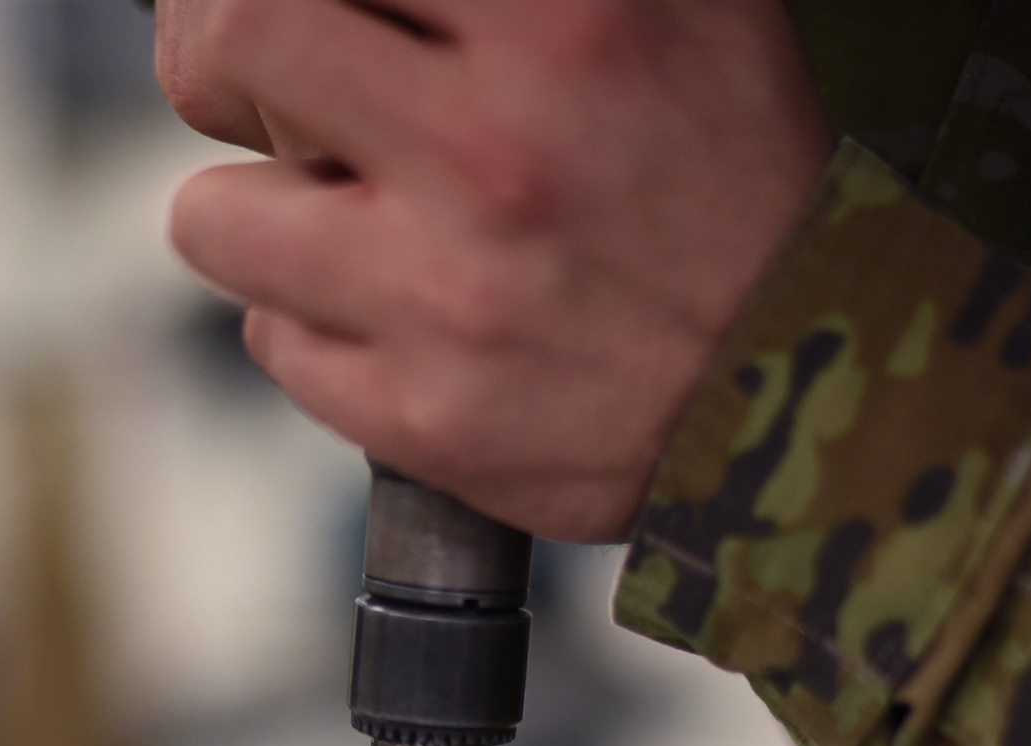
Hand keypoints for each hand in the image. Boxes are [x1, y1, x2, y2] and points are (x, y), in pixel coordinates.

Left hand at [159, 0, 831, 541]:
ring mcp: (450, 297)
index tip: (285, 6)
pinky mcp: (426, 419)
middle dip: (218, 60)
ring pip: (216, 217)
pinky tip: (400, 319)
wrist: (814, 395)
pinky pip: (277, 345)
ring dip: (260, 213)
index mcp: (564, 18)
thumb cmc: (740, 183)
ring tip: (345, 223)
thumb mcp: (694, 5)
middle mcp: (496, 149)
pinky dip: (317, 329)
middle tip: (265, 89)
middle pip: (229, 42)